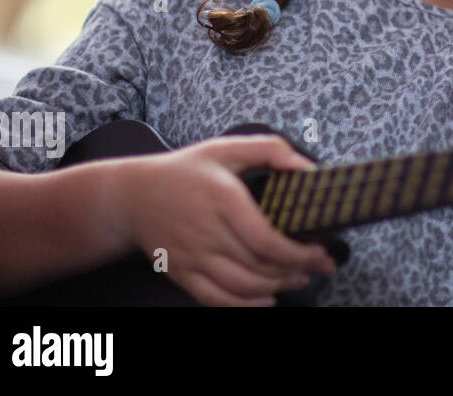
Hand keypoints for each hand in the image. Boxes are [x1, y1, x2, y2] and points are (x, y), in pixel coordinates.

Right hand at [108, 135, 336, 305]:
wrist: (131, 196)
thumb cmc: (183, 171)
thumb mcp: (226, 147)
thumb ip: (269, 149)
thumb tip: (304, 166)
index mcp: (223, 200)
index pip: (266, 239)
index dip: (298, 252)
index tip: (320, 250)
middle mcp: (207, 233)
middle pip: (259, 265)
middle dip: (297, 269)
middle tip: (321, 265)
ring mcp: (193, 257)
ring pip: (242, 286)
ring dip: (277, 287)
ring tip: (299, 277)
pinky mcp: (182, 274)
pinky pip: (216, 299)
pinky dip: (245, 305)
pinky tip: (266, 300)